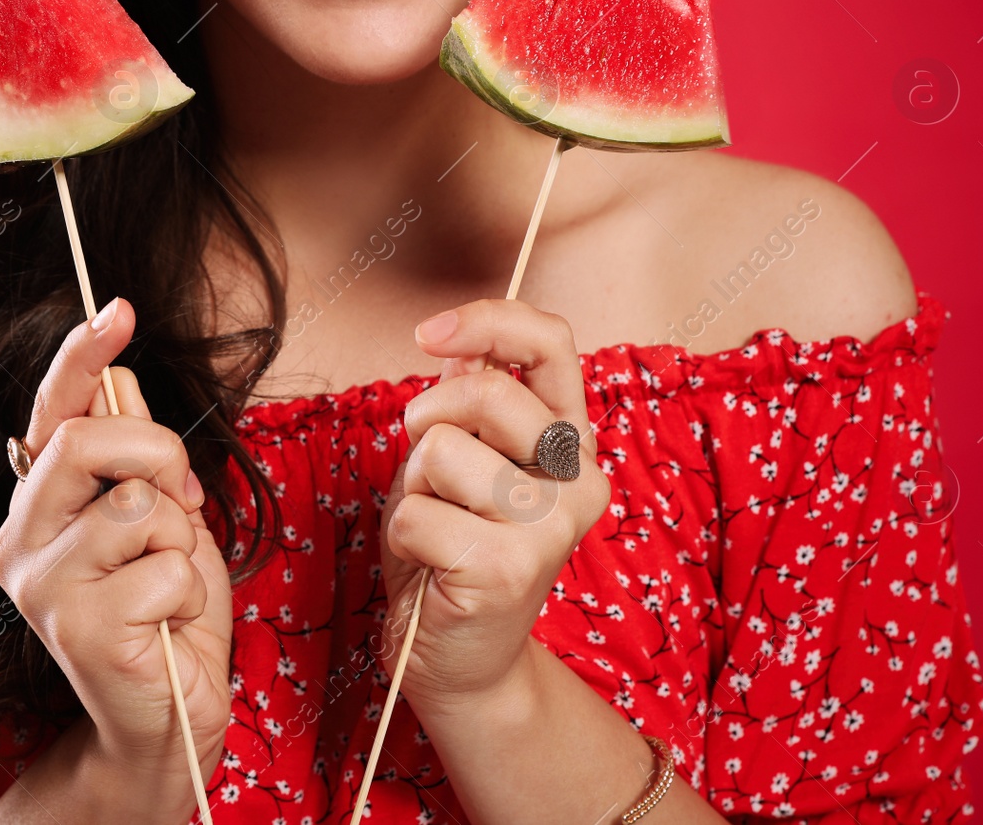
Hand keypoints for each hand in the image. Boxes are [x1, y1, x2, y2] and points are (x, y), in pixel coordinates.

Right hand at [0, 298, 232, 786]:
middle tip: (183, 501)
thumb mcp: (164, 521)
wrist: (167, 718)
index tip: (118, 308)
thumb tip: (121, 377)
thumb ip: (137, 460)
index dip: (83, 355)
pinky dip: (188, 593)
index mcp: (42, 504)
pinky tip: (166, 627)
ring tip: (168, 585)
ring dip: (180, 540)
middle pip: (87, 439)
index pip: (56, 411)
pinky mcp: (77, 629)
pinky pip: (164, 568)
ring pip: (136, 505)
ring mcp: (42, 586)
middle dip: (159, 454)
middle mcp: (23, 537)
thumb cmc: (168, 615)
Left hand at [378, 299, 608, 711]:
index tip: (429, 335)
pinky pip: (415, 512)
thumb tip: (455, 344)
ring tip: (438, 528)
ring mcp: (552, 525)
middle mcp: (579, 477)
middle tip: (428, 471)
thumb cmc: (449, 550)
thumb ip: (465, 404)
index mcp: (570, 439)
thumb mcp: (454, 461)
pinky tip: (433, 566)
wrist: (460, 661)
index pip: (551, 343)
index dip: (488, 320)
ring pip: (440, 451)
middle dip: (428, 418)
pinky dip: (403, 536)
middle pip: (486, 391)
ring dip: (415, 488)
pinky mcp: (510, 568)